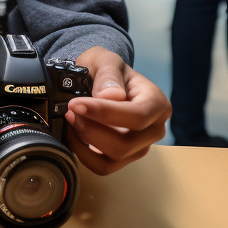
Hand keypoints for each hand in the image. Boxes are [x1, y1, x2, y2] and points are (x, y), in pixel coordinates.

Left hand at [64, 46, 170, 174]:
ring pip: (113, 159)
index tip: (76, 104)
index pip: (137, 116)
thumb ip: (109, 74)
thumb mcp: (106, 60)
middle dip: (90, 129)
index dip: (105, 113)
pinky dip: (83, 153)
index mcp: (157, 104)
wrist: (102, 79)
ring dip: (84, 141)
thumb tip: (111, 95)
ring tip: (70, 118)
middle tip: (69, 110)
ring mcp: (140, 146)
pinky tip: (73, 133)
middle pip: (124, 144)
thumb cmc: (107, 70)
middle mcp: (154, 129)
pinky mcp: (124, 158)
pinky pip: (103, 167)